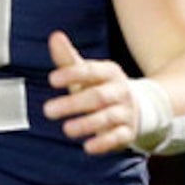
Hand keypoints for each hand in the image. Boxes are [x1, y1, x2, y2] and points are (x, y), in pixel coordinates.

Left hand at [43, 30, 141, 155]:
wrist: (137, 108)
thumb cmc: (101, 88)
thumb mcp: (87, 73)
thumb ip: (68, 58)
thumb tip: (54, 36)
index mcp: (110, 73)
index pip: (91, 71)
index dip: (72, 74)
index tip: (51, 80)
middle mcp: (120, 91)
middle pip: (98, 96)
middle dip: (73, 104)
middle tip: (47, 111)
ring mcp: (125, 112)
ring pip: (108, 117)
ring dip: (87, 124)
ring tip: (67, 129)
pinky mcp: (128, 132)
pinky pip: (118, 137)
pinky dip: (104, 142)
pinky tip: (88, 147)